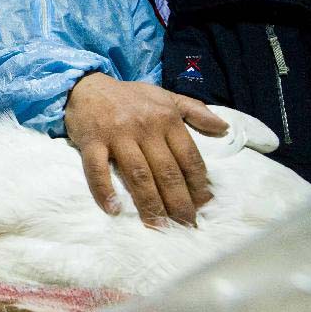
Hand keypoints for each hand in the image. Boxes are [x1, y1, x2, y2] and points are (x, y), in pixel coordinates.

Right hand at [64, 73, 227, 226]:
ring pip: (138, 175)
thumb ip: (195, 111)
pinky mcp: (91, 142)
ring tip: (158, 226)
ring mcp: (117, 135)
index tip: (203, 205)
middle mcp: (144, 128)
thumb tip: (224, 128)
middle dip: (179, 202)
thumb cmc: (129, 96)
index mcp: (166, 118)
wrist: (87, 85)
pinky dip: (104, 191)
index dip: (197, 184)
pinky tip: (113, 210)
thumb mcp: (165, 96)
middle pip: (166, 171)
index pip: (188, 157)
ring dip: (149, 204)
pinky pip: (97, 170)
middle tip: (186, 225)